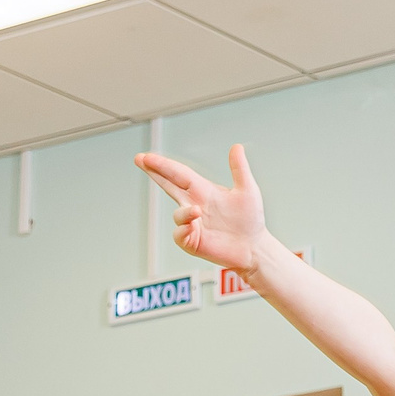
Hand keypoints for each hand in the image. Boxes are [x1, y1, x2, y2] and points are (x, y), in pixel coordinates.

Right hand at [136, 143, 265, 272]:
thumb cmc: (251, 220)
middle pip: (169, 186)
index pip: (178, 174)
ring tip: (197, 212)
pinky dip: (183, 229)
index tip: (146, 157)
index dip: (163, 165)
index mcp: (204, 190)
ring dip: (183, 213)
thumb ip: (239, 169)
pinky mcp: (193, 242)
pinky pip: (180, 234)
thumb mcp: (247, 190)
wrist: (255, 248)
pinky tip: (193, 227)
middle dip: (154, 173)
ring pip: (177, 214)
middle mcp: (194, 205)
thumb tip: (237, 147)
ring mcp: (193, 224)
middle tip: (139, 160)